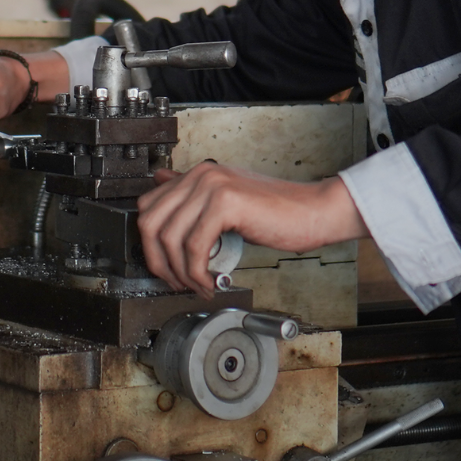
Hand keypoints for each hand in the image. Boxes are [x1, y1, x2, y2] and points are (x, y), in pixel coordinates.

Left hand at [136, 160, 368, 297]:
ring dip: (180, 272)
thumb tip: (163, 188)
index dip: (149, 243)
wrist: (313, 211)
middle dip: (157, 260)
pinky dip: (197, 272)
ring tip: (197, 285)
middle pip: (150, 222)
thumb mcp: (228, 202)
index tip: (165, 266)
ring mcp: (211, 185)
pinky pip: (194, 246)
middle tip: (175, 281)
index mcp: (198, 174)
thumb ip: (196, 200)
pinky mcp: (226, 203)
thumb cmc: (276, 212)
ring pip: (169, 237)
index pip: (148, 206)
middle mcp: (200, 175)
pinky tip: (210, 281)